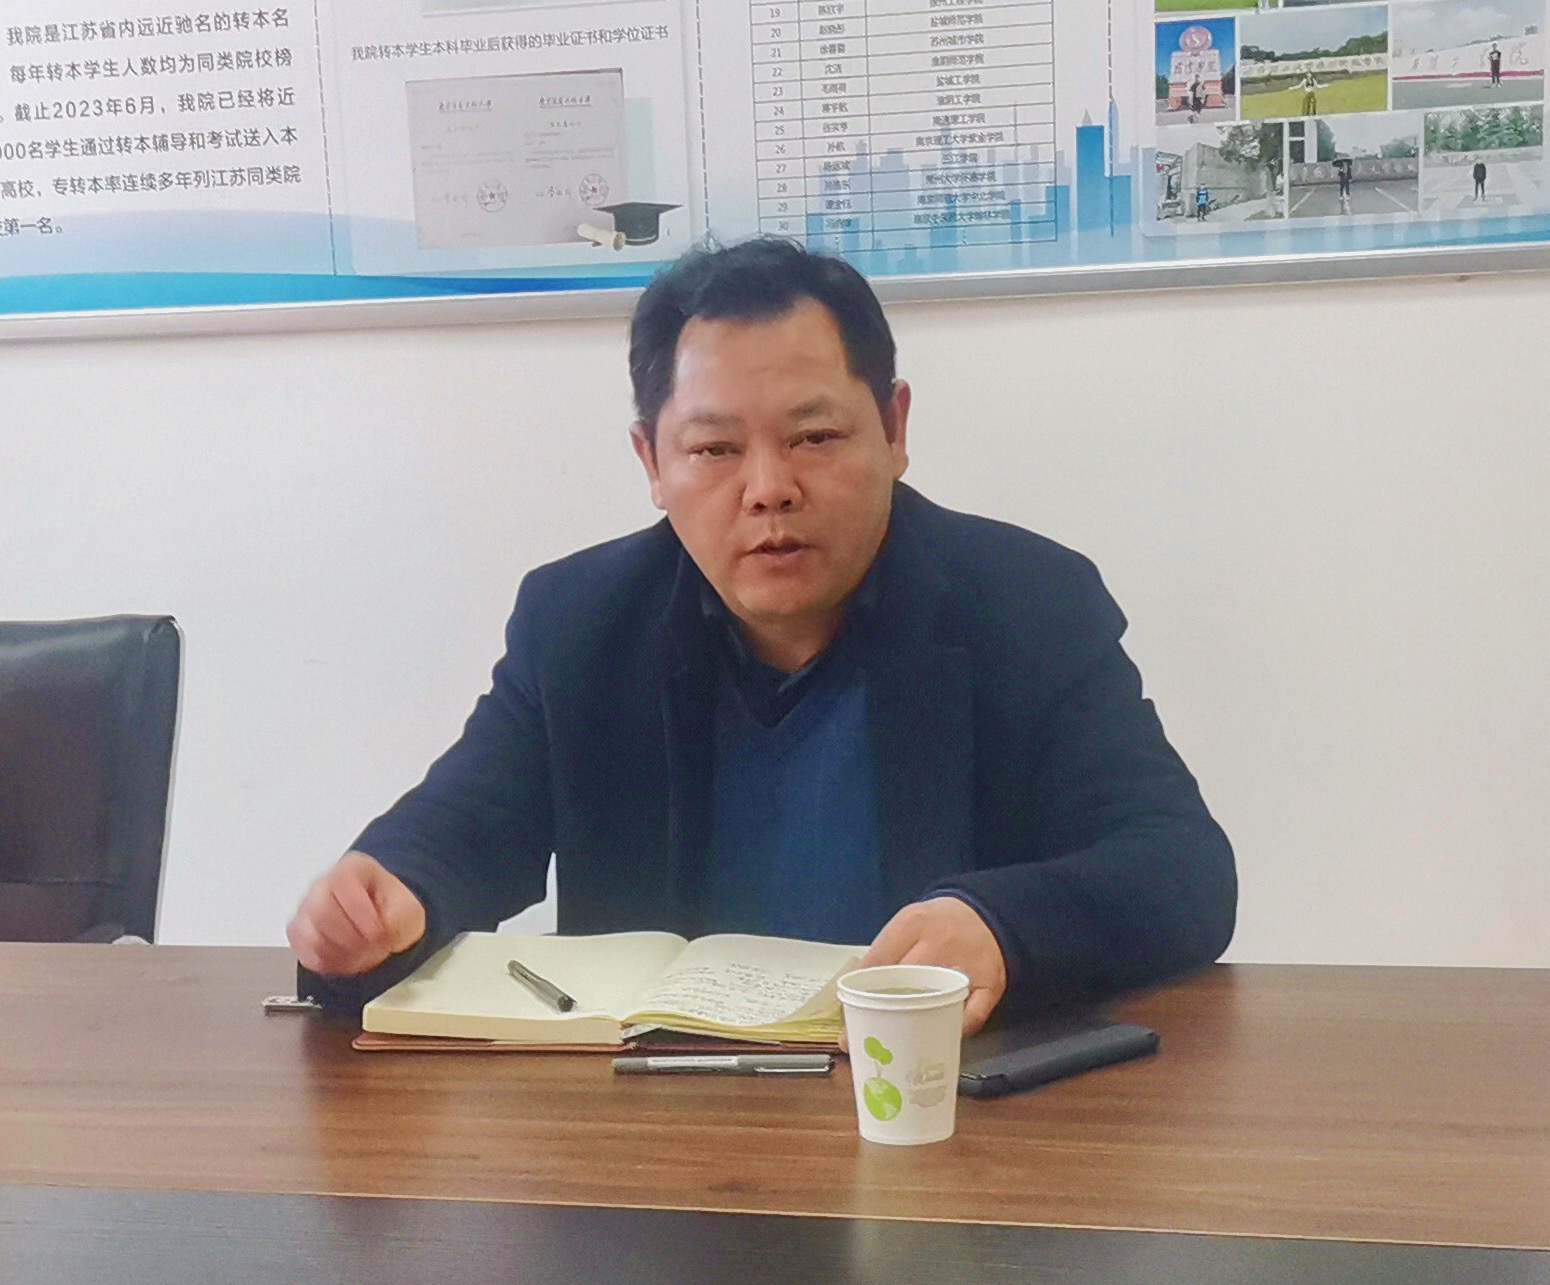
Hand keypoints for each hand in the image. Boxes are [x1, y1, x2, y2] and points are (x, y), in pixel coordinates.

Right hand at [287, 851, 426, 975]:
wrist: (386, 922)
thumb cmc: (394, 910)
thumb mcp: (407, 909)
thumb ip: (394, 919)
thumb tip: (376, 934)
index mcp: (352, 869)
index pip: (341, 882)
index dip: (359, 912)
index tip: (378, 932)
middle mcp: (323, 885)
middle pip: (320, 911)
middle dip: (350, 938)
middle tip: (371, 947)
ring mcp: (307, 908)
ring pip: (308, 934)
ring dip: (339, 953)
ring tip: (363, 955)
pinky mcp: (300, 933)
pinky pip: (303, 951)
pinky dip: (326, 962)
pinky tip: (347, 961)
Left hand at [849, 897, 1007, 1041]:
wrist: (986, 913)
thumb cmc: (936, 926)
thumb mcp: (906, 926)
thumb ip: (883, 954)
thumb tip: (853, 994)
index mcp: (913, 924)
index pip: (878, 962)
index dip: (858, 996)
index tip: (848, 1024)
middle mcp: (940, 941)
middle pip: (904, 981)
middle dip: (882, 1013)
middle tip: (869, 1040)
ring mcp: (968, 963)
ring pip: (938, 999)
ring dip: (918, 1024)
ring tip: (900, 1045)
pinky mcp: (992, 983)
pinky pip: (972, 1015)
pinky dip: (956, 1029)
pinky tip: (941, 1035)